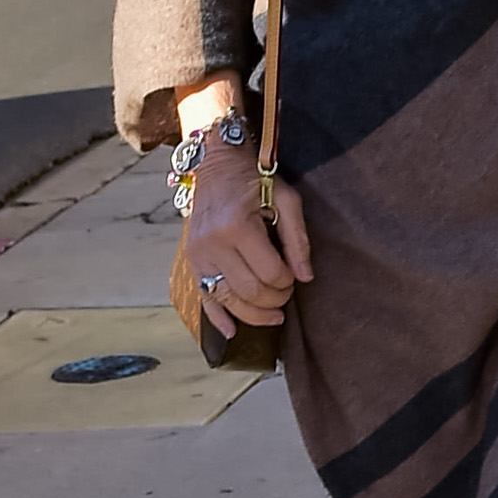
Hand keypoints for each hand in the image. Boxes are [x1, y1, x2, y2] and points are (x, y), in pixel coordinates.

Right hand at [180, 123, 312, 339]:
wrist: (216, 164)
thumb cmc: (255, 180)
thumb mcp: (286, 200)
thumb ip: (298, 240)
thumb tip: (306, 277)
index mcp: (237, 227)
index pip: (269, 273)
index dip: (288, 282)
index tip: (295, 277)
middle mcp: (212, 244)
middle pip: (248, 290)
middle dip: (273, 299)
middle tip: (287, 294)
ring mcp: (198, 254)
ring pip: (227, 299)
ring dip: (253, 314)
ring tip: (274, 315)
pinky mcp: (191, 260)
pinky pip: (204, 296)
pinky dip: (218, 317)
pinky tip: (232, 333)